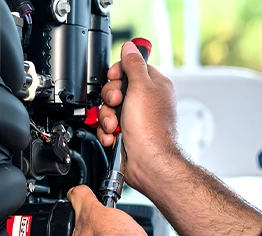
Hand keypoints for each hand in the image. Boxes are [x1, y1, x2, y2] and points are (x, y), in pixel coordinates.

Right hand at [98, 42, 182, 187]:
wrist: (147, 161)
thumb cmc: (150, 129)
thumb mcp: (140, 87)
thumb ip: (133, 64)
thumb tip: (130, 47)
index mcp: (154, 86)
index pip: (131, 68)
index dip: (118, 73)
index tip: (115, 78)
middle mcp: (145, 101)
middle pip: (116, 88)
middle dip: (110, 98)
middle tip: (116, 103)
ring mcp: (135, 118)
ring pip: (109, 108)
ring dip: (107, 117)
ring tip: (115, 125)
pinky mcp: (125, 133)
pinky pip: (107, 126)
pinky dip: (107, 132)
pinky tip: (114, 136)